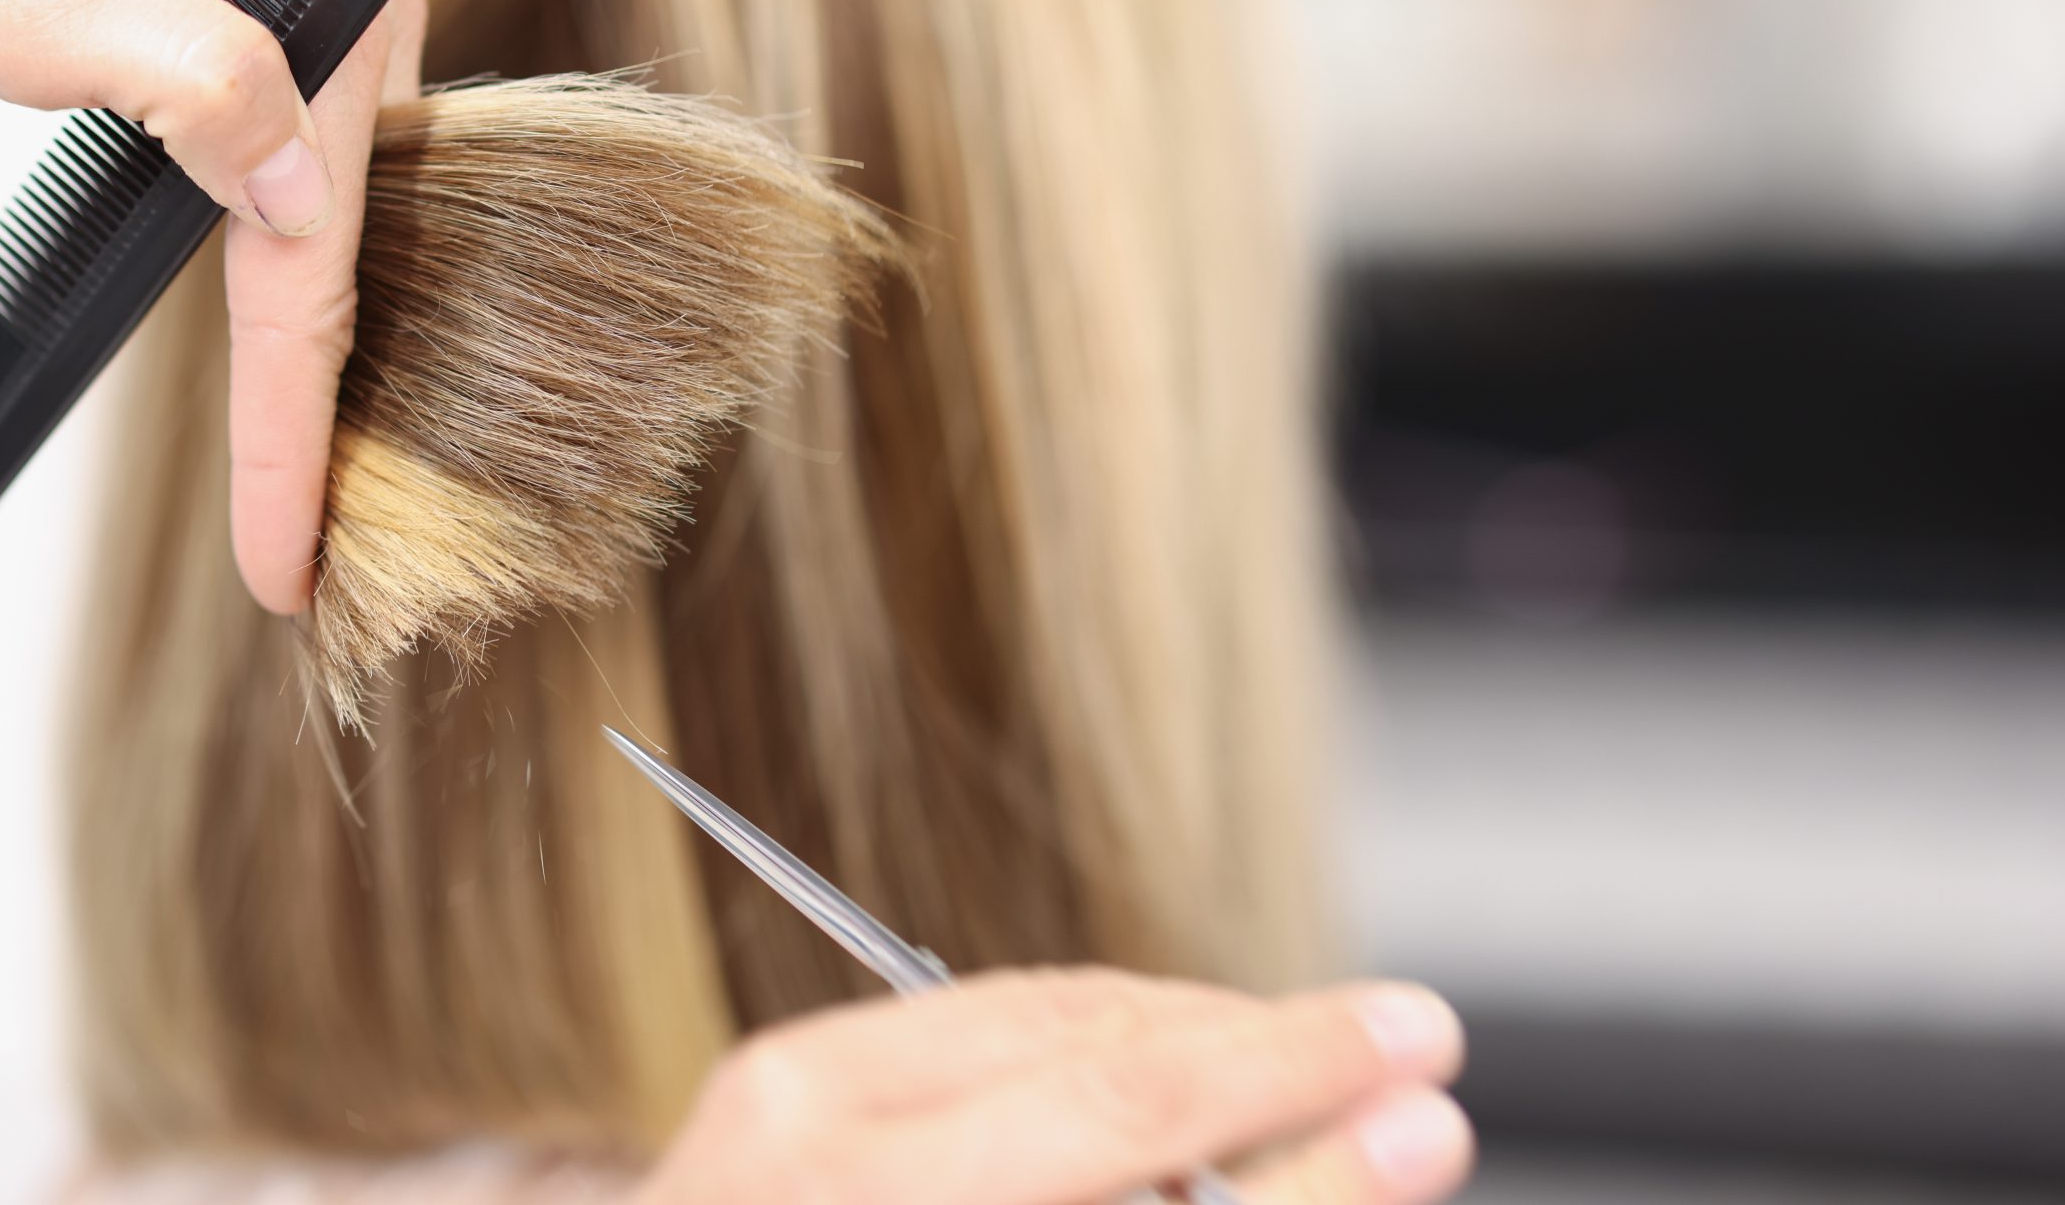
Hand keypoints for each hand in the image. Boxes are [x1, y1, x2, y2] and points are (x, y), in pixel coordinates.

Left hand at [0, 0, 416, 612]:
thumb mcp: (54, 2)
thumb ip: (200, 84)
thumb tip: (303, 202)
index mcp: (341, 9)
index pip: (322, 262)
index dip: (298, 428)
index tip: (287, 557)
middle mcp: (354, 21)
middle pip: (350, 261)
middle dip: (325, 411)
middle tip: (295, 551)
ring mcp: (314, 30)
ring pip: (322, 230)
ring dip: (303, 350)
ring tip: (288, 476)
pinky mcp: (264, 38)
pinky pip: (291, 185)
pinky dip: (277, 274)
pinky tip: (272, 334)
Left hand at [635, 970, 1472, 1204]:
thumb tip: (1380, 1148)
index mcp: (865, 1194)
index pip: (1122, 1096)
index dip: (1293, 1071)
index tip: (1421, 1047)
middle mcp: (803, 1114)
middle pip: (1088, 1031)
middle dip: (1257, 1052)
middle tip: (1392, 1073)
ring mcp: (780, 1090)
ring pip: (1040, 1014)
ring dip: (1182, 1053)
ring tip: (1290, 1103)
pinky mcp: (783, 1082)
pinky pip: (979, 1036)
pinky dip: (1091, 1072)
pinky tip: (1164, 1113)